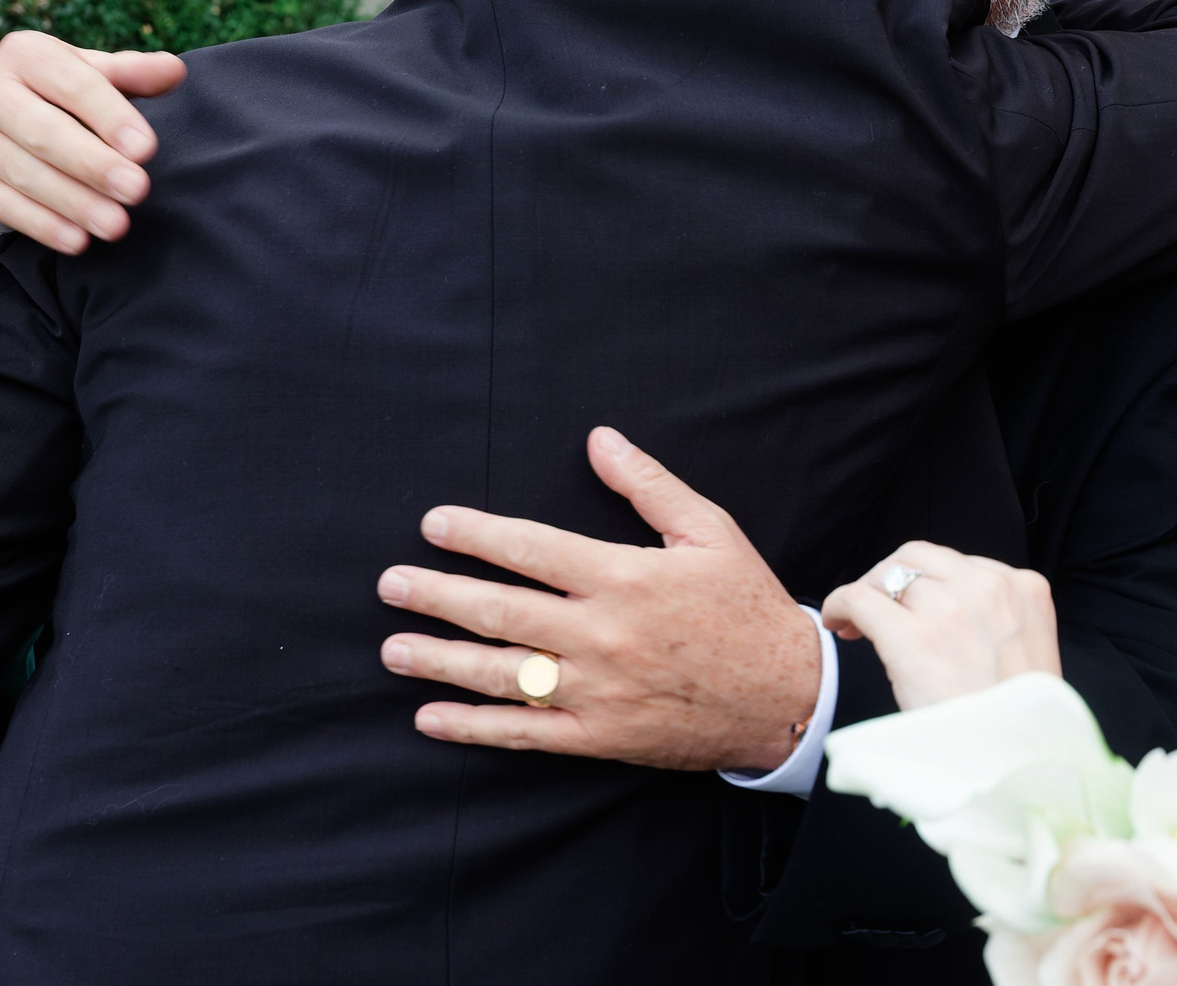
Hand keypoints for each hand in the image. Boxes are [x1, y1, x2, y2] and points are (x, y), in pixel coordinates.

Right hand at [0, 31, 187, 252]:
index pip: (75, 84)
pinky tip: (77, 241)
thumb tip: (174, 71)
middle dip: (94, 165)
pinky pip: (2, 205)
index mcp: (26, 54)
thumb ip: (131, 74)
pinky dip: (41, 226)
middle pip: (44, 132)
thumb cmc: (53, 94)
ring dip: (74, 203)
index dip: (111, 117)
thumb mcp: (87, 74)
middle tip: (137, 191)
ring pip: (24, 174)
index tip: (146, 150)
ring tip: (116, 225)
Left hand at [376, 428, 820, 772]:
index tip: (433, 525)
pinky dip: (474, 729)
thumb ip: (647, 485)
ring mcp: (598, 691)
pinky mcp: (601, 737)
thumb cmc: (747, 605)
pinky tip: (431, 719)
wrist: (787, 696)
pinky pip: (526, 735)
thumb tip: (599, 438)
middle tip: (389, 585)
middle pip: (501, 611)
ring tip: (393, 648)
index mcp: (624, 578)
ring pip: (502, 675)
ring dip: (441, 660)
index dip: (475, 535)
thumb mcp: (709, 530)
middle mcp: (602, 635)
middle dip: (437, 594)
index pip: (530, 549)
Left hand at [820, 541, 1059, 712]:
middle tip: (878, 609)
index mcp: (1025, 589)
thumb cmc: (1017, 725)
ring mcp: (951, 608)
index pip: (959, 563)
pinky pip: (859, 598)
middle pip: (918, 557)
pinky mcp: (913, 636)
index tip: (912, 605)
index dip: (927, 582)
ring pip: (888, 576)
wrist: (1013, 767)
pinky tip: (838, 624)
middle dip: (892, 578)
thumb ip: (997, 622)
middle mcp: (989, 587)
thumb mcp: (1028, 654)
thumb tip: (948, 612)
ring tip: (857, 625)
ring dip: (867, 596)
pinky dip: (840, 605)